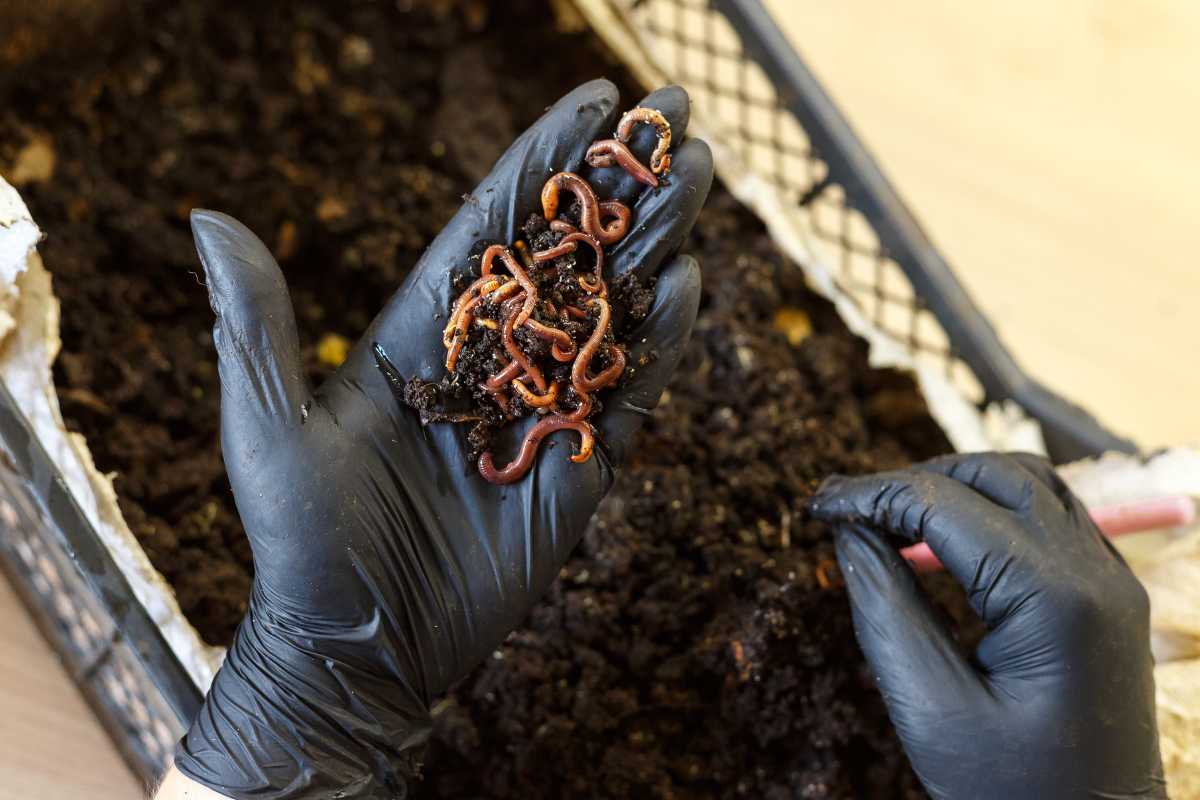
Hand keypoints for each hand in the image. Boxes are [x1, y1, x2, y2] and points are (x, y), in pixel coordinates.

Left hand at [173, 80, 712, 797]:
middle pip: (570, 252)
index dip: (546, 158)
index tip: (596, 99)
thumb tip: (208, 214)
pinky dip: (659, 341)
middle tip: (675, 115)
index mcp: (424, 331)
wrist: (358, 647)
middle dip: (622, 183)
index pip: (494, 222)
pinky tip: (688, 283)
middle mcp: (492, 357)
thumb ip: (257, 321)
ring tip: (697, 173)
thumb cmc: (299, 539)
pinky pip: (629, 393)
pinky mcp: (578, 466)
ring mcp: (541, 409)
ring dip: (655, 240)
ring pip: (610, 308)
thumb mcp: (266, 426)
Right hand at [808, 453, 1165, 799]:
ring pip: (1030, 485)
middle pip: (994, 475)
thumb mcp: (931, 708)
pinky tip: (947, 542)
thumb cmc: (1013, 790)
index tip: (816, 505)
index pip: (944, 506)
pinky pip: (1052, 519)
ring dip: (956, 486)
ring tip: (892, 515)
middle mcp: (1095, 573)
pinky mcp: (1109, 597)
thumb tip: (850, 535)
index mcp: (1052, 597)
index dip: (871, 495)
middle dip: (911, 480)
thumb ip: (886, 609)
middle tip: (848, 505)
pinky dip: (993, 509)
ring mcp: (1111, 581)